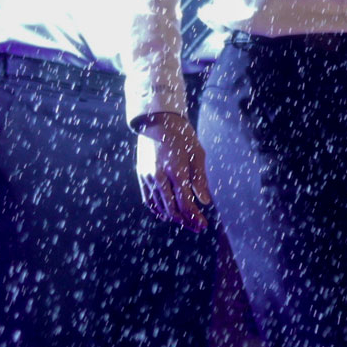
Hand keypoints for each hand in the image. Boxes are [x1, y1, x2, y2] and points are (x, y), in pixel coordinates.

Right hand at [134, 113, 211, 231]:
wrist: (157, 120)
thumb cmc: (182, 135)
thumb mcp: (197, 154)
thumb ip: (200, 179)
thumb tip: (205, 201)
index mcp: (176, 171)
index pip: (185, 203)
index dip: (195, 217)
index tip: (203, 225)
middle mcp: (159, 177)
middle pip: (172, 209)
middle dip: (186, 221)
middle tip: (197, 226)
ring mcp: (148, 177)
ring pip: (159, 207)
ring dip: (173, 217)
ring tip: (185, 221)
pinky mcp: (141, 175)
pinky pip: (148, 199)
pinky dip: (157, 209)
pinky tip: (166, 214)